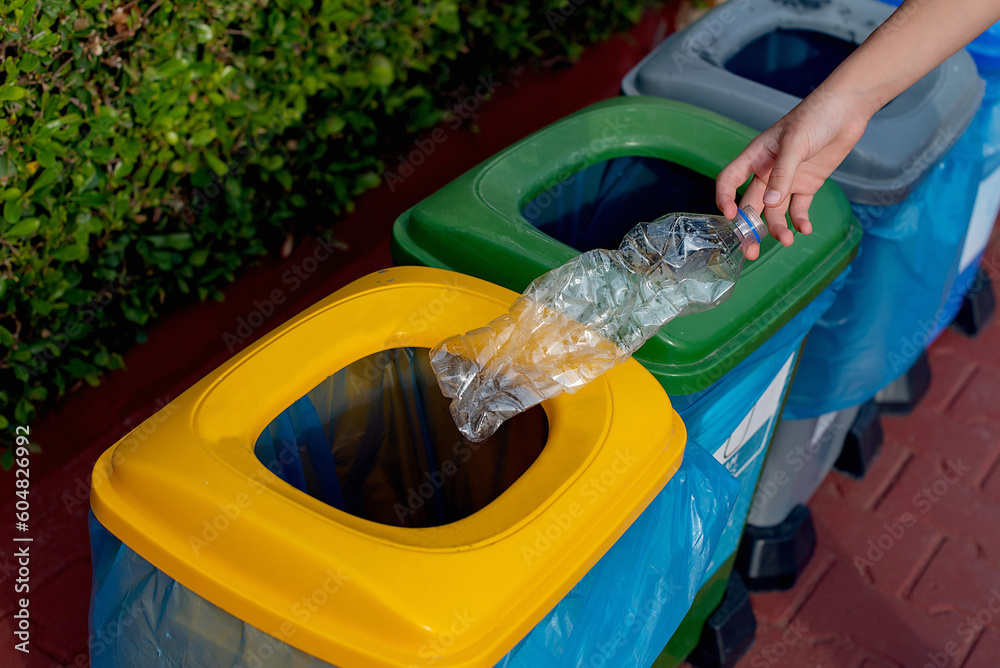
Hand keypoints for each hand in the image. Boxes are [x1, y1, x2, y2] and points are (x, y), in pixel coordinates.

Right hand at [717, 88, 872, 257]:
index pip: (730, 180)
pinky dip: (800, 221)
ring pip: (775, 211)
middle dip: (750, 228)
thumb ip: (783, 175)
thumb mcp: (795, 144)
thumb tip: (770, 204)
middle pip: (751, 204)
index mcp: (755, 157)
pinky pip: (799, 208)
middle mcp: (767, 171)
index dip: (725, 198)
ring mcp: (787, 180)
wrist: (847, 110)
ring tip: (786, 241)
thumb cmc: (815, 116)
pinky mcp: (807, 185)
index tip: (729, 217)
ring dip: (778, 227)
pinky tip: (804, 230)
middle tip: (750, 250)